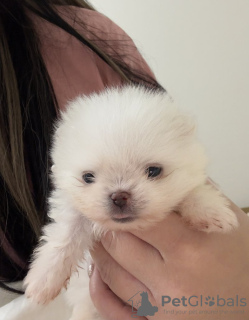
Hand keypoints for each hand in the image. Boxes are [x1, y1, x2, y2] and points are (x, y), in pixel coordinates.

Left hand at [90, 201, 248, 319]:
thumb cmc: (239, 259)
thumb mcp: (226, 219)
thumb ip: (195, 194)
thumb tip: (161, 174)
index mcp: (191, 248)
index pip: (141, 218)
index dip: (130, 207)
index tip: (128, 201)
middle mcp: (172, 281)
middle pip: (117, 243)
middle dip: (111, 225)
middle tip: (112, 217)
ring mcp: (158, 310)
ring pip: (106, 272)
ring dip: (102, 250)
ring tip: (108, 237)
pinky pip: (107, 305)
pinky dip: (99, 283)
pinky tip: (104, 269)